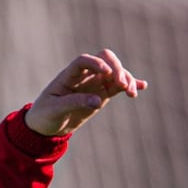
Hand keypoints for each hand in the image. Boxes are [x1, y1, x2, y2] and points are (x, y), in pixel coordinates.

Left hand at [25, 48, 145, 136]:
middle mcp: (84, 75)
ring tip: (131, 93)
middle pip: (105, 60)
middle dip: (116, 69)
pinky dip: (130, 85)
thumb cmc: (45, 115)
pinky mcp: (101, 94)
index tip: (106, 73)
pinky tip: (142, 86)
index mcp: (69, 75)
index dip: (96, 64)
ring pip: (115, 73)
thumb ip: (75, 102)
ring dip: (125, 79)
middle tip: (121, 84)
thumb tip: (98, 102)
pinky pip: (118, 86)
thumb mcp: (55, 110)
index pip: (83, 61)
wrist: (45, 127)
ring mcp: (94, 83)